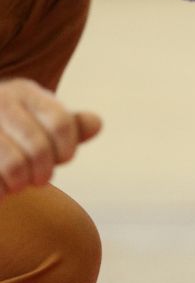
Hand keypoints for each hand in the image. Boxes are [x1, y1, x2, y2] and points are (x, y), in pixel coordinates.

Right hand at [0, 79, 101, 198]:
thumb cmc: (14, 137)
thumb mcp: (43, 126)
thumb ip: (71, 127)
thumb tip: (96, 123)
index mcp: (23, 91)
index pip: (61, 123)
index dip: (66, 150)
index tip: (62, 159)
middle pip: (39, 148)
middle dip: (44, 172)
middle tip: (39, 179)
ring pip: (14, 166)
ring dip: (20, 183)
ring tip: (17, 183)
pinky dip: (2, 190)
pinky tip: (1, 185)